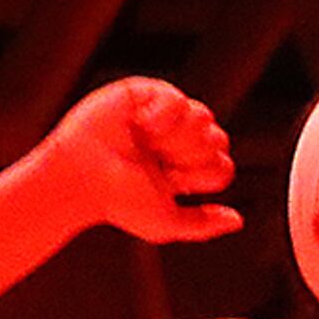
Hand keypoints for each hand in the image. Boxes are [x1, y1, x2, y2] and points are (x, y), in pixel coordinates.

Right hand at [39, 79, 242, 245]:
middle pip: (218, 140)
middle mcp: (175, 141)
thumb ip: (202, 224)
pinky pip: (177, 99)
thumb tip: (237, 221)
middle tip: (162, 162)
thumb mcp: (165, 222)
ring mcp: (162, 115)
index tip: (175, 182)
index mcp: (182, 169)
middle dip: (193, 155)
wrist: (81, 178)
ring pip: (203, 118)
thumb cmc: (115, 202)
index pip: (222, 166)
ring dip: (177, 137)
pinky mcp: (144, 93)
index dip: (206, 174)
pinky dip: (162, 115)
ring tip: (149, 144)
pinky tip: (141, 126)